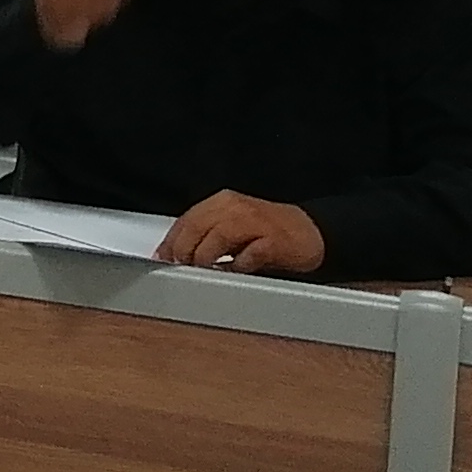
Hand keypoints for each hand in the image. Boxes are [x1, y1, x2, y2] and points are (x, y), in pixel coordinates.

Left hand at [156, 191, 326, 275]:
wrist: (310, 232)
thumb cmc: (268, 231)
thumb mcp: (231, 225)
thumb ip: (206, 234)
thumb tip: (174, 252)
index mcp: (223, 202)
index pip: (188, 218)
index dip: (172, 239)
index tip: (162, 256)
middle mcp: (237, 207)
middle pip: (198, 225)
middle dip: (183, 249)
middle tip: (180, 266)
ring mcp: (257, 222)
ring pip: (219, 235)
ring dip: (206, 255)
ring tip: (204, 269)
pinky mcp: (274, 241)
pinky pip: (250, 253)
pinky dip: (239, 264)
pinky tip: (236, 270)